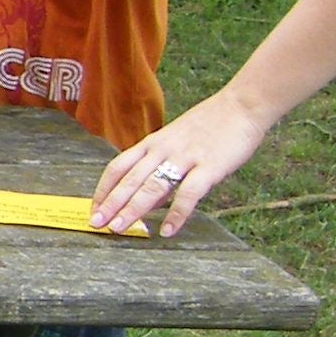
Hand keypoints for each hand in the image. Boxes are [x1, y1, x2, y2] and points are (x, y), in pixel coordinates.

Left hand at [91, 90, 272, 236]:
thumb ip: (160, 171)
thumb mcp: (176, 143)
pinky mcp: (209, 166)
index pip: (118, 167)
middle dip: (111, 203)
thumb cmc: (209, 126)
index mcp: (152, 143)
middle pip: (130, 179)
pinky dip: (176, 213)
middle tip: (96, 223)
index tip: (93, 208)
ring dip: (133, 209)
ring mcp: (185, 157)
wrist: (241, 105)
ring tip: (119, 229)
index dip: (104, 189)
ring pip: (152, 186)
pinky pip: (189, 193)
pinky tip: (167, 231)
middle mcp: (162, 149)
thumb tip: (147, 202)